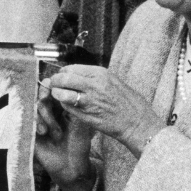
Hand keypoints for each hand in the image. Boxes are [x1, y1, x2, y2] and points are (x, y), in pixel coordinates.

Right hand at [35, 80, 93, 186]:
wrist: (72, 166)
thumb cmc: (78, 144)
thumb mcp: (79, 122)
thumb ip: (71, 105)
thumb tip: (63, 89)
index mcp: (59, 107)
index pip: (51, 91)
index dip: (49, 87)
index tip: (50, 85)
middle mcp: (47, 112)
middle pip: (39, 97)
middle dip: (43, 97)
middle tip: (45, 98)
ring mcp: (37, 122)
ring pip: (32, 108)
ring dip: (42, 115)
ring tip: (52, 130)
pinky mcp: (29, 133)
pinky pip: (26, 122)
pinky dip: (34, 124)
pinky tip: (43, 132)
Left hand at [46, 64, 163, 155]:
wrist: (136, 121)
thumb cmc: (126, 101)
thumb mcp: (111, 80)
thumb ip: (92, 77)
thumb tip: (72, 74)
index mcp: (100, 73)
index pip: (71, 68)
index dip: (63, 72)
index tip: (62, 76)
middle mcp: (93, 85)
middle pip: (63, 78)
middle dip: (55, 81)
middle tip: (54, 85)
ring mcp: (89, 101)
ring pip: (62, 93)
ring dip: (56, 94)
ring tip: (58, 94)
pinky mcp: (86, 115)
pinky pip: (67, 108)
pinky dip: (64, 105)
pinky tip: (67, 105)